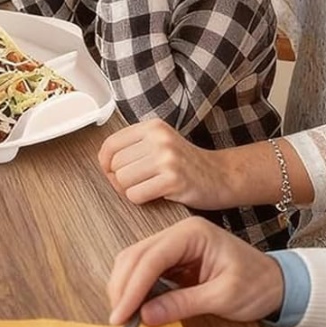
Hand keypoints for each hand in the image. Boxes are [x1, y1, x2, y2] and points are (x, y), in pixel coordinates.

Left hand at [98, 118, 234, 208]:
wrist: (222, 177)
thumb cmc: (186, 164)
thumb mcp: (161, 143)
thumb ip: (134, 146)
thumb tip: (103, 162)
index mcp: (152, 127)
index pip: (111, 144)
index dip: (105, 162)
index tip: (111, 171)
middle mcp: (159, 139)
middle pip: (116, 165)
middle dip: (119, 180)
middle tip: (136, 185)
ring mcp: (167, 158)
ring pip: (123, 180)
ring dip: (130, 190)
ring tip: (147, 189)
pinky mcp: (173, 180)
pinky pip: (136, 194)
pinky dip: (141, 199)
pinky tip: (156, 196)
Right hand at [106, 217, 284, 326]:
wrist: (280, 283)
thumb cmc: (258, 285)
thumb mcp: (223, 298)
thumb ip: (182, 304)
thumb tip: (145, 316)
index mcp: (191, 234)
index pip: (151, 258)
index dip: (132, 287)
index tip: (121, 314)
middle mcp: (177, 233)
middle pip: (135, 256)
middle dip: (123, 287)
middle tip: (117, 318)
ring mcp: (173, 244)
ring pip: (135, 261)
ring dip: (125, 287)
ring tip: (123, 314)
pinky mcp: (173, 258)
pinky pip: (146, 270)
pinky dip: (136, 288)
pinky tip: (135, 305)